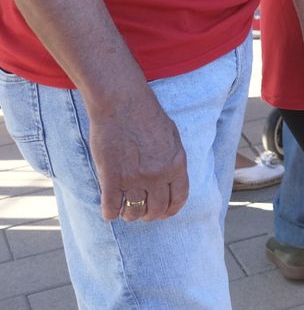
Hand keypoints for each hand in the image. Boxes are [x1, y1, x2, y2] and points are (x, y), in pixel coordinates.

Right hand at [87, 87, 187, 221]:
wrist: (122, 103)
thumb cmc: (147, 116)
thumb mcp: (172, 138)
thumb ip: (173, 162)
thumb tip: (171, 182)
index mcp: (176, 164)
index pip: (179, 199)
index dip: (171, 210)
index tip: (164, 212)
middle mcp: (157, 175)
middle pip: (157, 210)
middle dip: (150, 215)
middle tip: (142, 211)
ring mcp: (134, 178)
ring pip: (134, 214)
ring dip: (130, 215)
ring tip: (126, 210)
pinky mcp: (111, 178)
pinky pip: (111, 209)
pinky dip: (110, 213)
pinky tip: (110, 209)